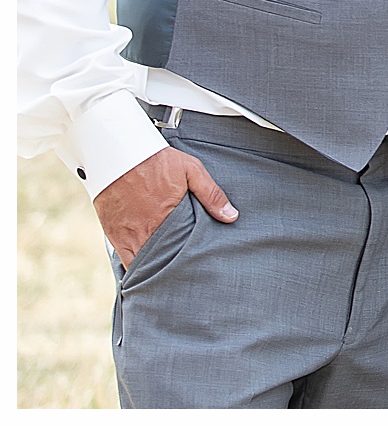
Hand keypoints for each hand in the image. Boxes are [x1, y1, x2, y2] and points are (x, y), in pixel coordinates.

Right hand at [94, 145, 237, 269]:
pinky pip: (124, 261)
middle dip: (172, 268)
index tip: (196, 266)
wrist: (119, 154)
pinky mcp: (114, 236)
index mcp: (169, 219)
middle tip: (183, 276)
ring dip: (154, 269)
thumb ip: (211, 195)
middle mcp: (148, 233)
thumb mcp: (191, 170)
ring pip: (143, 264)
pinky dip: (134, 267)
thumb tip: (231, 216)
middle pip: (163, 261)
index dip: (188, 260)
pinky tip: (143, 271)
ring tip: (166, 275)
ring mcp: (128, 237)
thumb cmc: (157, 160)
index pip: (182, 251)